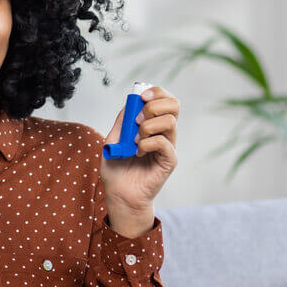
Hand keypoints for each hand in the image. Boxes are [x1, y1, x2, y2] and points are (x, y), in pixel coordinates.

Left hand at [101, 85, 179, 218]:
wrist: (119, 194)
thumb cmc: (117, 169)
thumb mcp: (112, 141)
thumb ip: (121, 122)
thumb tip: (130, 103)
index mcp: (152, 125)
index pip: (165, 100)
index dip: (157, 92)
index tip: (142, 95)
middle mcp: (163, 133)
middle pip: (174, 105)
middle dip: (153, 106)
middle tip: (137, 120)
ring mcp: (168, 146)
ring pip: (169, 121)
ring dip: (147, 126)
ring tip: (135, 140)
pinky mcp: (169, 160)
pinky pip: (164, 142)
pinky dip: (147, 143)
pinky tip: (138, 153)